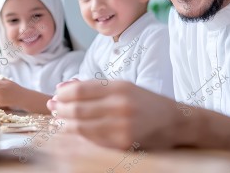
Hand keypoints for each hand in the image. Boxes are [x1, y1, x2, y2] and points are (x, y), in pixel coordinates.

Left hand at [50, 80, 179, 150]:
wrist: (176, 122)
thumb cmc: (146, 103)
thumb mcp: (123, 87)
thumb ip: (94, 87)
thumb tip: (63, 87)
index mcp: (119, 87)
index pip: (80, 90)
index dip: (63, 94)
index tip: (55, 96)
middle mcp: (120, 105)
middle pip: (78, 108)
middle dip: (60, 109)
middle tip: (53, 109)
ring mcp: (122, 126)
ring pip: (82, 126)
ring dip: (66, 124)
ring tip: (59, 121)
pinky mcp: (123, 143)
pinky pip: (93, 141)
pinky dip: (78, 137)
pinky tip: (72, 133)